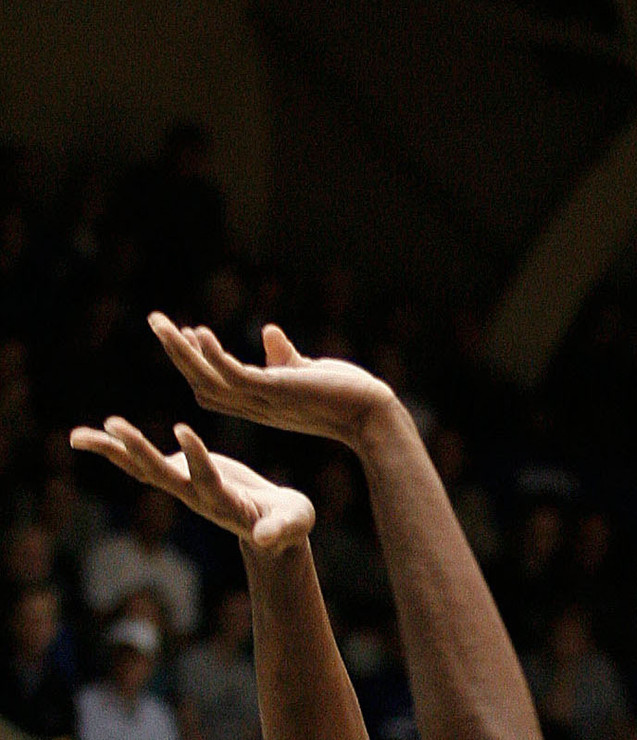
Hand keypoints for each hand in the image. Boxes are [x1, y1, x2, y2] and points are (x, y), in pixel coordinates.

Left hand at [69, 414, 315, 558]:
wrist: (270, 532)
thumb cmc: (289, 525)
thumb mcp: (294, 524)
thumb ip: (282, 529)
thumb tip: (267, 539)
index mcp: (226, 503)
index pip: (207, 480)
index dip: (195, 458)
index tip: (182, 430)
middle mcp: (197, 497)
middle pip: (163, 475)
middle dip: (140, 452)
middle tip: (116, 426)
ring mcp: (183, 487)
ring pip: (142, 469)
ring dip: (113, 450)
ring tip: (78, 436)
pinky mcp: (177, 474)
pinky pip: (138, 461)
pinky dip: (113, 448)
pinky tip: (84, 436)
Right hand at [144, 312, 398, 450]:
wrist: (373, 413)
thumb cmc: (345, 395)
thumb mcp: (305, 373)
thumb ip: (284, 358)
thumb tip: (270, 333)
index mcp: (261, 402)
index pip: (217, 384)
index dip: (197, 361)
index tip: (184, 332)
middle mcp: (257, 406)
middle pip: (202, 382)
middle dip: (176, 352)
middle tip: (153, 319)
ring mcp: (265, 401)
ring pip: (209, 379)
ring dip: (182, 350)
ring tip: (158, 322)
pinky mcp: (277, 393)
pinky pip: (235, 377)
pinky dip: (215, 357)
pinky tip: (198, 332)